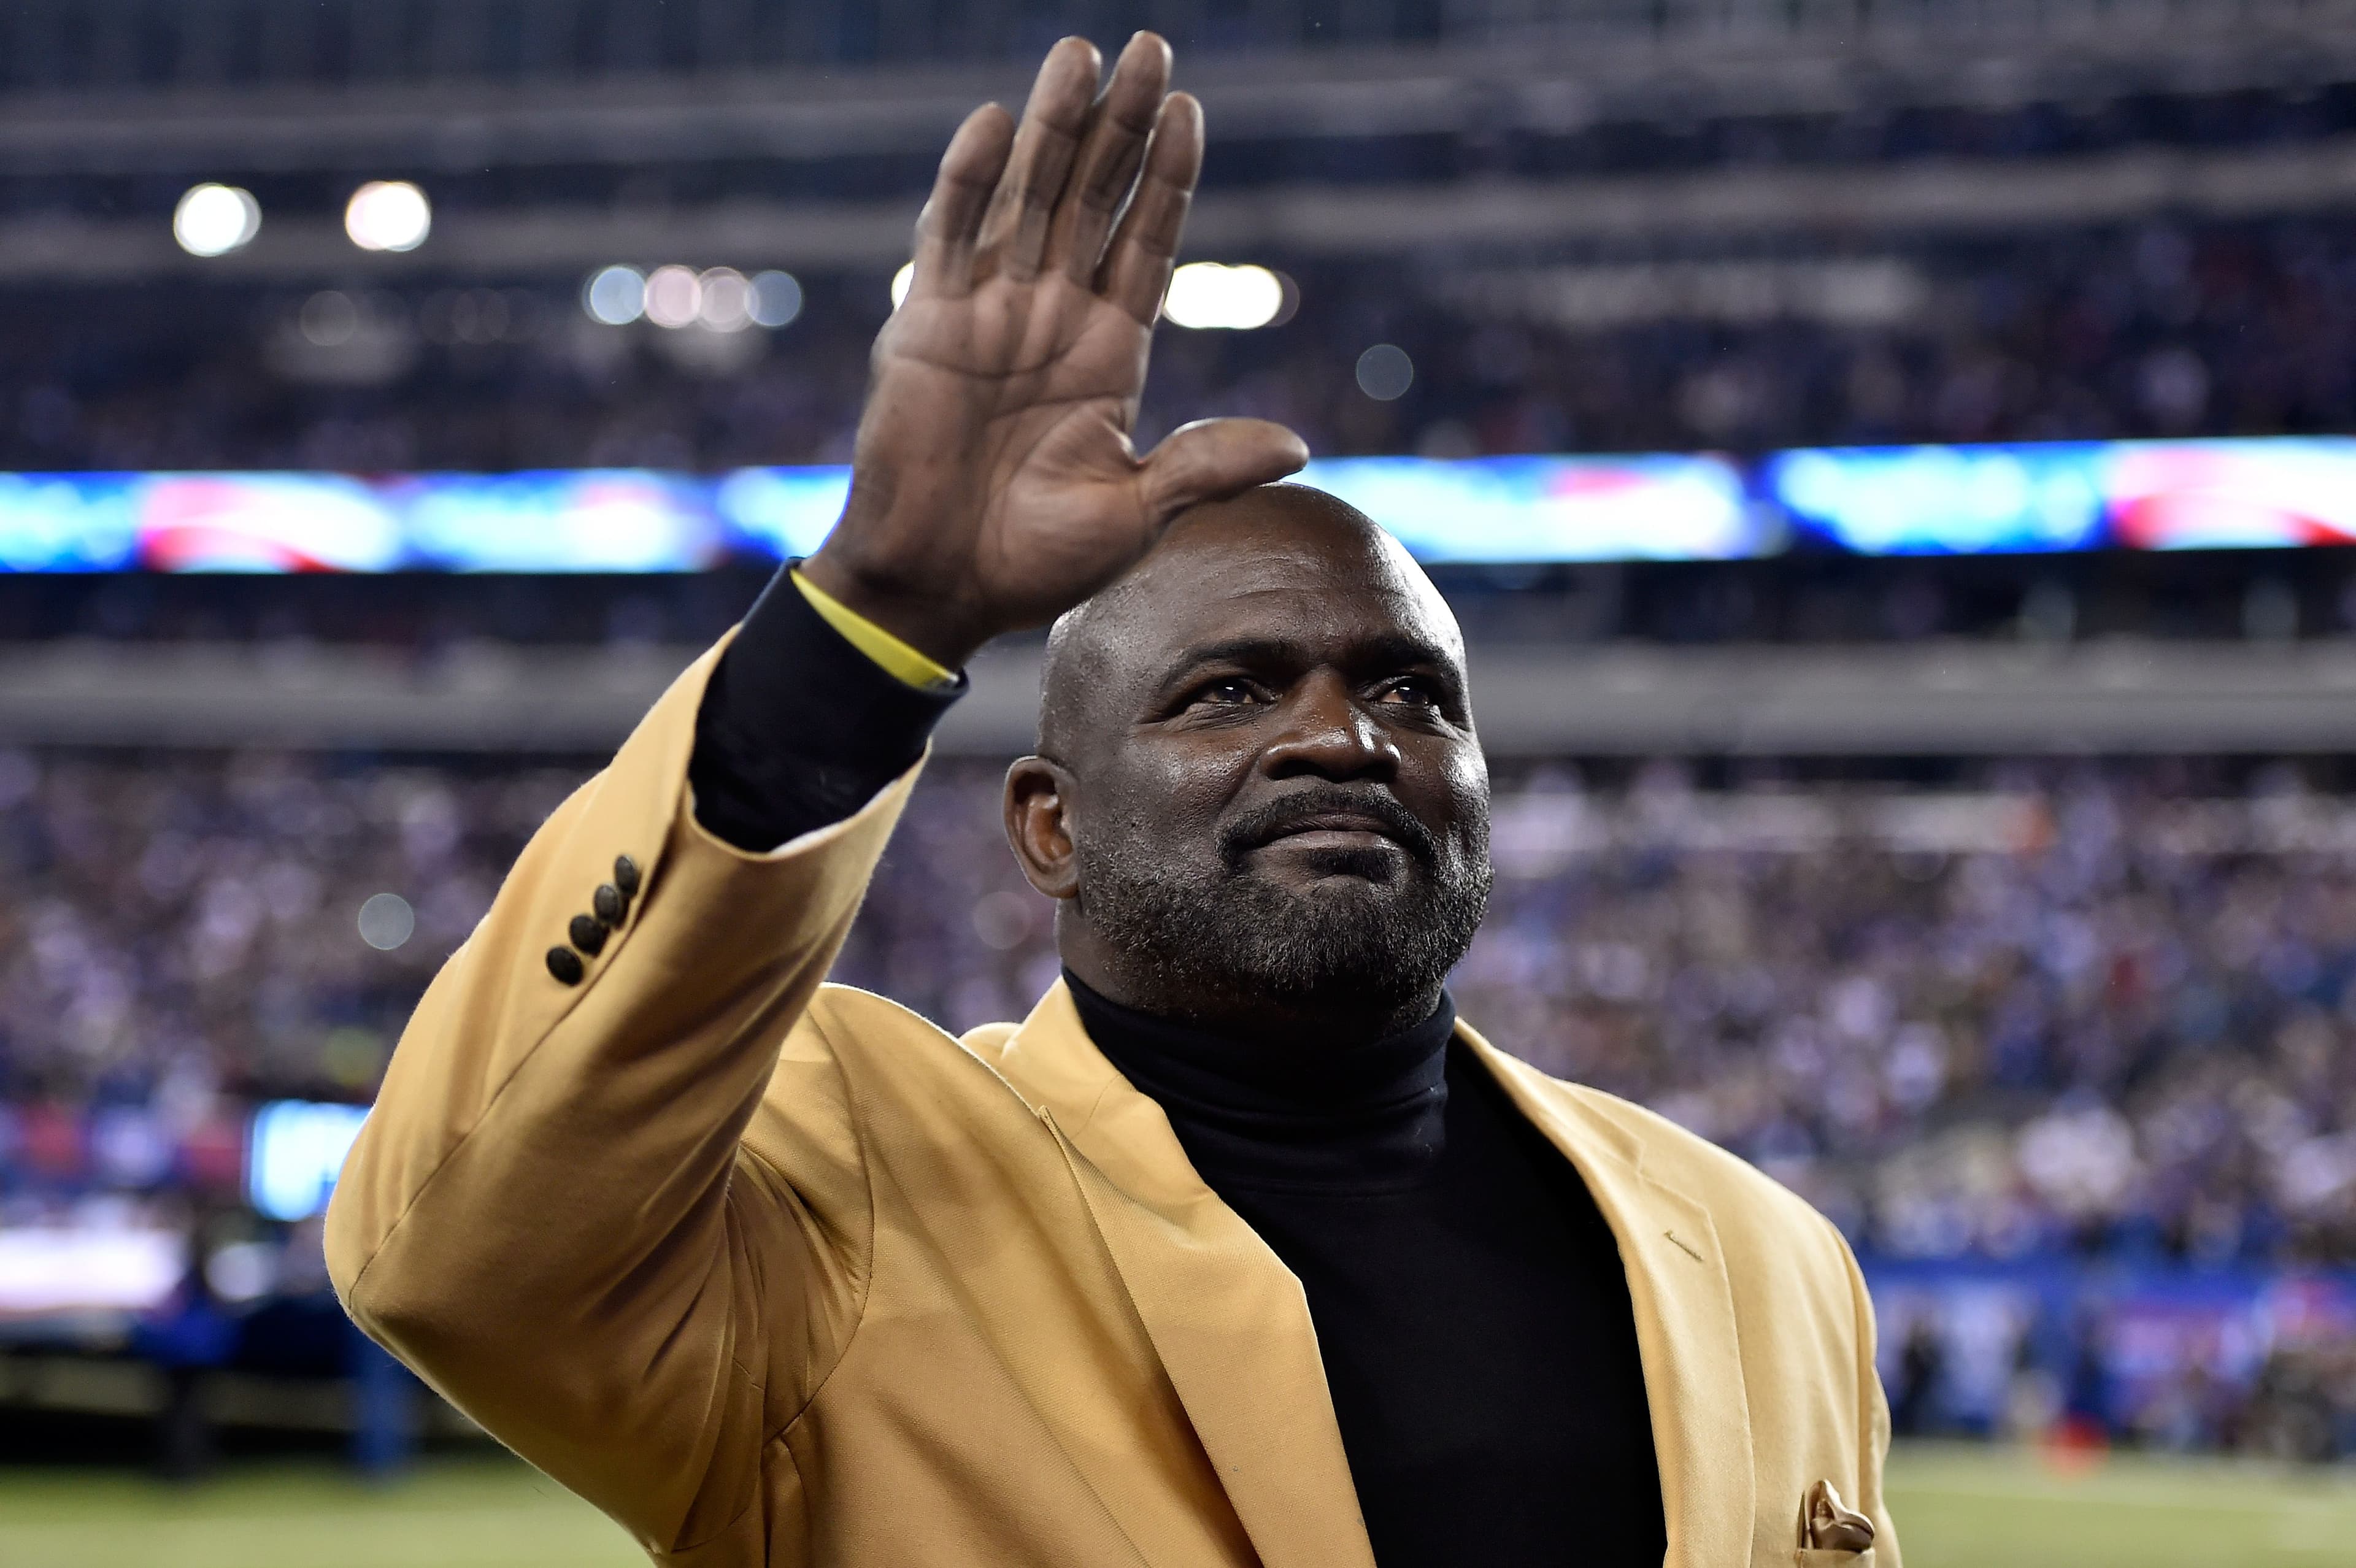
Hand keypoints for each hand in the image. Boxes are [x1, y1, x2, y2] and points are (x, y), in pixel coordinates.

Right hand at [800, 33, 1308, 669]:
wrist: (942, 587)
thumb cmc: (1037, 561)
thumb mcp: (1138, 513)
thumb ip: (1206, 465)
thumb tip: (1298, 444)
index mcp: (1110, 354)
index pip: (1148, 243)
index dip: (1167, 179)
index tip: (1190, 112)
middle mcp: (1052, 318)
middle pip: (1094, 200)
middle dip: (1120, 125)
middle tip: (1149, 47)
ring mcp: (988, 313)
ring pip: (1028, 198)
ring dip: (1053, 126)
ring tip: (1082, 54)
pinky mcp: (928, 325)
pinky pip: (950, 236)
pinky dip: (970, 180)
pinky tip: (998, 122)